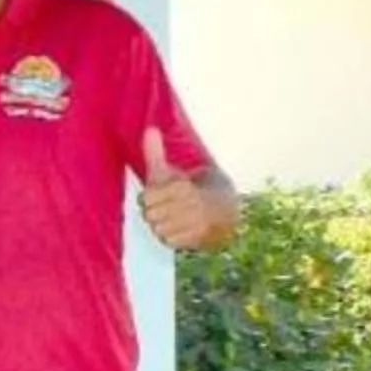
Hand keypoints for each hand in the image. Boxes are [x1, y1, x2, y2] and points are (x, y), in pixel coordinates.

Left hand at [137, 127, 215, 250]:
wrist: (223, 207)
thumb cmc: (187, 188)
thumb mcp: (171, 170)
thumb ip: (156, 152)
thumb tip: (150, 129)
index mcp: (183, 187)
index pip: (148, 197)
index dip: (150, 196)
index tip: (159, 193)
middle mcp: (192, 206)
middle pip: (150, 215)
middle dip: (154, 211)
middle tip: (165, 206)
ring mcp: (196, 224)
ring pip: (159, 229)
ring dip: (161, 225)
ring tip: (172, 217)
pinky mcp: (198, 240)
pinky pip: (169, 242)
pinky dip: (170, 237)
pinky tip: (178, 228)